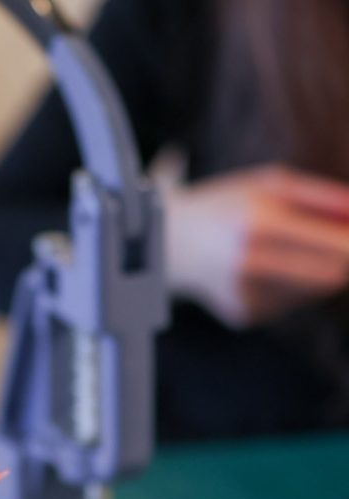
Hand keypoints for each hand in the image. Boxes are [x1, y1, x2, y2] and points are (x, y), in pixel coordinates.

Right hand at [164, 165, 348, 326]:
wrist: (167, 243)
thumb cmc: (225, 206)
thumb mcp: (269, 184)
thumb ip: (324, 197)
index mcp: (260, 223)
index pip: (340, 249)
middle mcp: (250, 264)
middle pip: (333, 276)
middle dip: (342, 261)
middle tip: (331, 244)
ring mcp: (244, 294)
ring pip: (313, 292)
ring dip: (311, 272)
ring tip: (278, 253)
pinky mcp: (242, 314)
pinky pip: (289, 303)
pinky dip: (285, 286)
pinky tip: (256, 271)